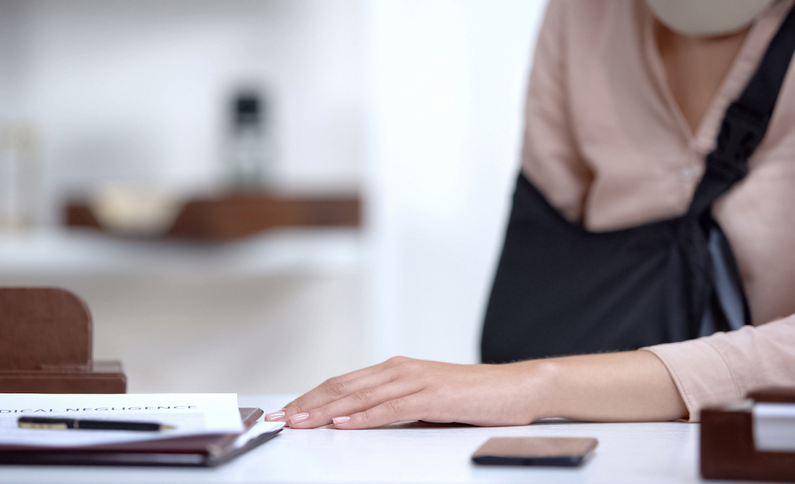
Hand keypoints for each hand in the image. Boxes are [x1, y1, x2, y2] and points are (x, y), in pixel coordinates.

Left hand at [267, 356, 547, 429]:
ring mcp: (415, 380)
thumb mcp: (425, 401)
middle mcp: (400, 369)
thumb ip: (394, 406)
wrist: (516, 387)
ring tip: (298, 423)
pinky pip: (389, 408)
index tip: (285, 412)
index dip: (310, 397)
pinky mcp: (431, 396)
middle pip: (341, 388)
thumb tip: (359, 421)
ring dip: (324, 411)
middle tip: (278, 419)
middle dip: (306, 404)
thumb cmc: (473, 397)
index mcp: (395, 369)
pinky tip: (342, 424)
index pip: (342, 383)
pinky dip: (362, 417)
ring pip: (358, 397)